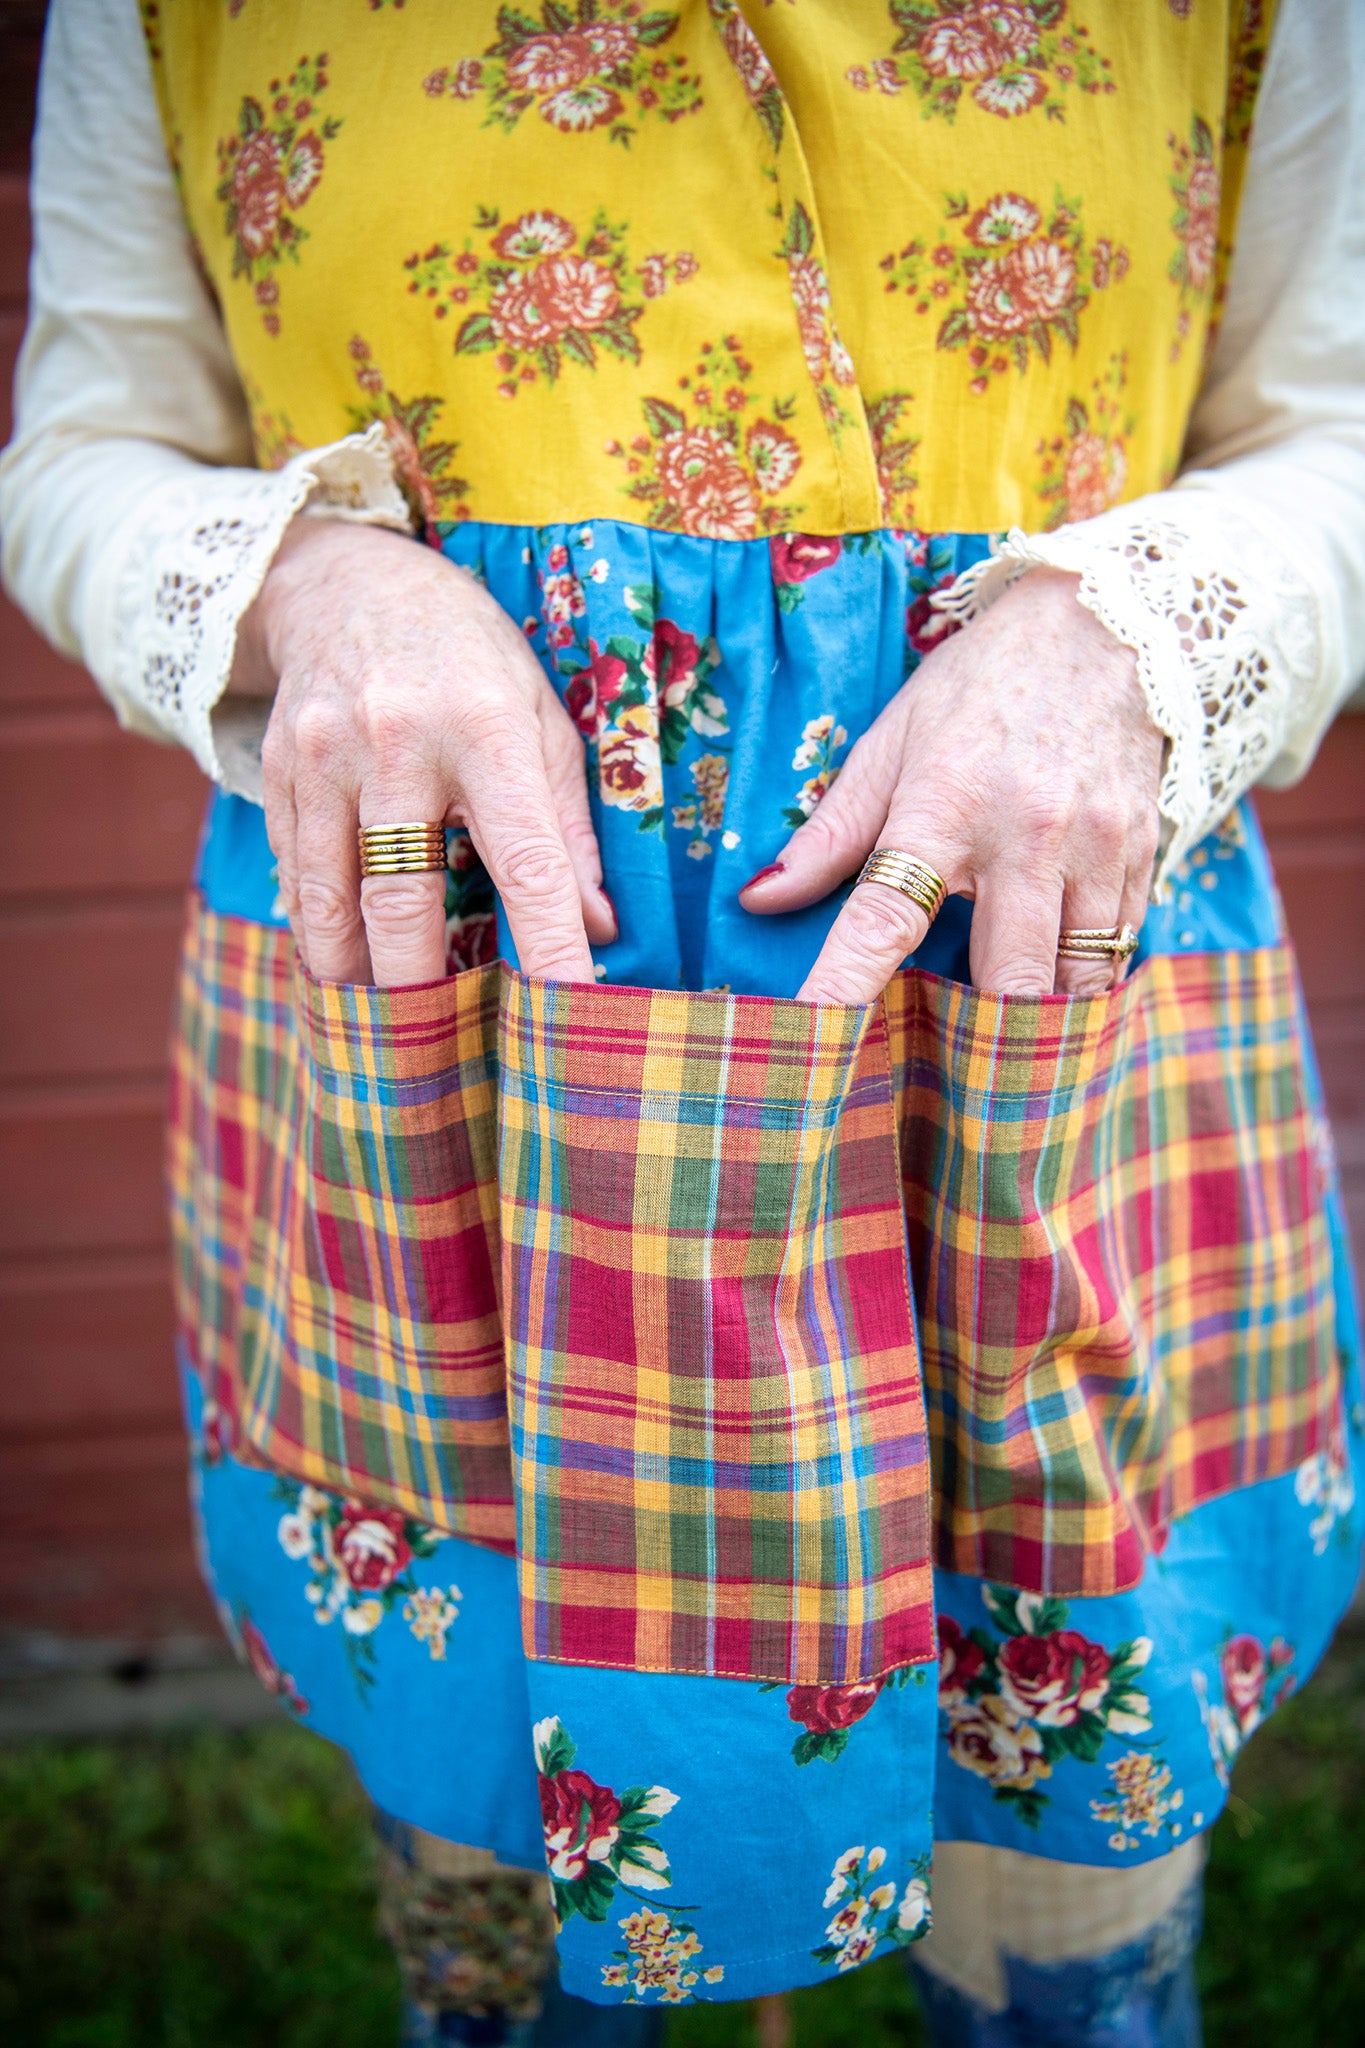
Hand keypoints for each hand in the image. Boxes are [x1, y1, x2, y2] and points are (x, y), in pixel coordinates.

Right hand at [232, 519, 613, 988]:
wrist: (351, 579)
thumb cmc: (473, 660)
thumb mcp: (543, 717)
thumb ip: (568, 825)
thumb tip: (597, 927)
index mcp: (489, 729)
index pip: (528, 863)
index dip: (550, 948)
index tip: (570, 1014)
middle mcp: (399, 744)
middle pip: (404, 903)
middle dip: (423, 991)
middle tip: (445, 1055)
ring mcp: (326, 758)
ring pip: (333, 906)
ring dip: (357, 982)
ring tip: (385, 1034)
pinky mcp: (278, 770)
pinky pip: (295, 879)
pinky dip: (320, 936)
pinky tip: (343, 971)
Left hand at [740, 569, 1162, 1002]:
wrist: (1106, 626)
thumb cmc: (979, 688)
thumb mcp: (892, 743)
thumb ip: (830, 833)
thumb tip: (759, 899)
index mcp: (945, 805)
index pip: (886, 917)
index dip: (847, 985)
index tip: (815, 1042)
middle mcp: (1027, 835)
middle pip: (1006, 980)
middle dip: (978, 1039)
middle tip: (942, 1070)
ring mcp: (1096, 849)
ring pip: (1073, 982)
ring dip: (1037, 1023)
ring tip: (1001, 1041)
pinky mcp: (1143, 856)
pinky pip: (1115, 952)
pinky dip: (1082, 982)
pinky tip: (1053, 983)